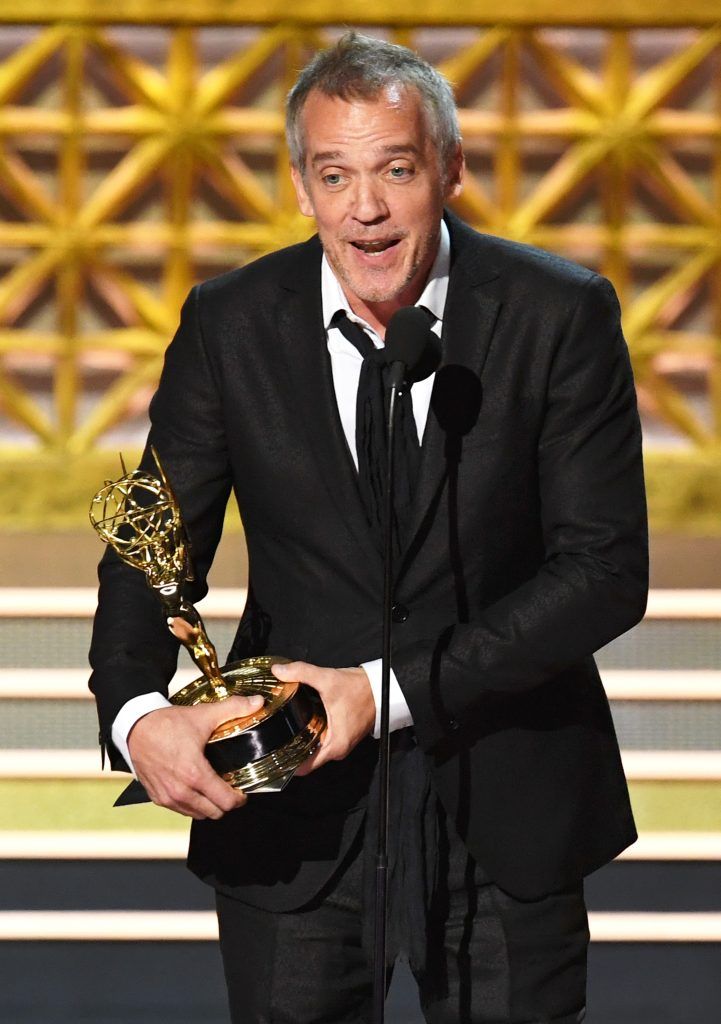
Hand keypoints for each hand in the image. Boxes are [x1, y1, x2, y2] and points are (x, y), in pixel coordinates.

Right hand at [127, 693, 264, 819]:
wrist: (135, 727)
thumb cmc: (167, 723)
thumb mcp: (203, 714)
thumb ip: (234, 708)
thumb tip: (258, 702)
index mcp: (194, 774)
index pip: (225, 802)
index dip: (239, 799)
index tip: (242, 791)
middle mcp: (180, 791)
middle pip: (214, 813)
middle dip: (226, 803)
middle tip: (230, 789)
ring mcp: (167, 797)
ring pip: (198, 815)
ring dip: (209, 806)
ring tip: (214, 789)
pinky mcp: (157, 798)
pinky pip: (181, 811)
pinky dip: (192, 805)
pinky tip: (195, 789)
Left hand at [271, 661, 374, 775]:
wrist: (381, 687)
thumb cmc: (360, 689)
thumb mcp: (328, 679)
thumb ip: (301, 672)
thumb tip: (278, 671)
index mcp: (334, 745)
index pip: (304, 767)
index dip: (286, 762)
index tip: (271, 752)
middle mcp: (338, 749)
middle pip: (306, 758)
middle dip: (289, 748)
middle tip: (271, 735)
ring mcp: (341, 743)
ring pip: (314, 749)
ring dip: (300, 740)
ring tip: (282, 727)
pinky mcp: (342, 735)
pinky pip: (322, 740)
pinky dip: (311, 734)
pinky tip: (300, 721)